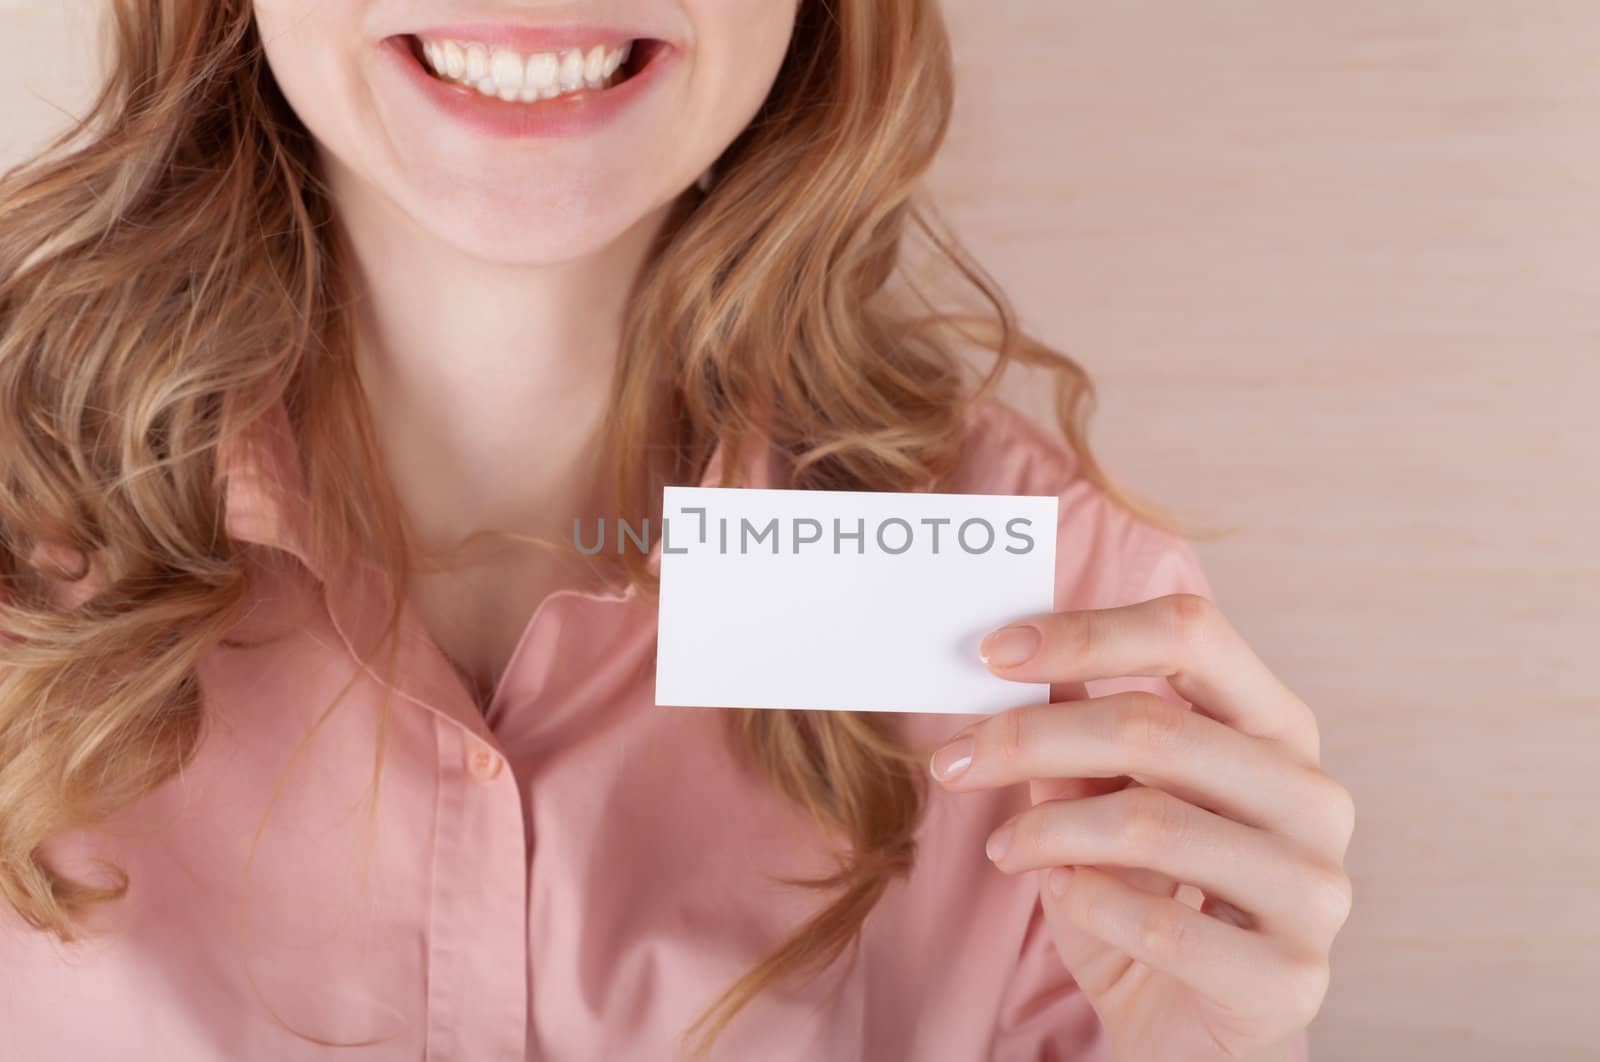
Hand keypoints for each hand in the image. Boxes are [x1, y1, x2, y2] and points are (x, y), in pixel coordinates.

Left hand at [929, 594, 1353, 1061]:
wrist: (1190, 1034)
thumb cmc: (1146, 897)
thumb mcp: (1102, 802)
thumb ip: (1077, 734)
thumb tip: (1009, 661)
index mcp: (1276, 726)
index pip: (1193, 633)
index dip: (1087, 633)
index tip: (992, 652)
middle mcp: (1312, 794)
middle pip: (1155, 726)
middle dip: (1031, 739)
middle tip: (954, 762)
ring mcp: (1313, 887)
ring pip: (1151, 821)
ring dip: (1047, 832)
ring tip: (1003, 849)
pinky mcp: (1290, 976)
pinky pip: (1164, 926)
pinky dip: (1089, 903)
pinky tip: (1063, 898)